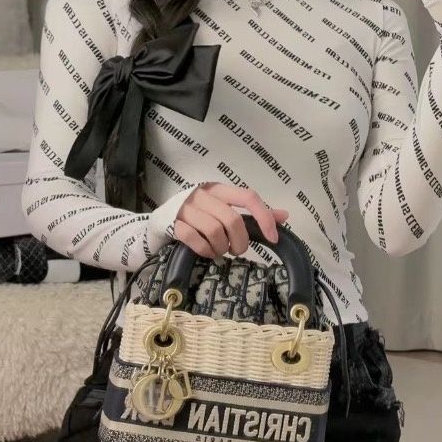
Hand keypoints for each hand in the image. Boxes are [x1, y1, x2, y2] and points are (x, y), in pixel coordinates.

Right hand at [173, 181, 288, 258]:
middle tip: (236, 250)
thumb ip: (251, 212)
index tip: (273, 238)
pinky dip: (206, 251)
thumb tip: (284, 215)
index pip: (248, 196)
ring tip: (219, 251)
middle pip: (232, 219)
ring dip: (221, 248)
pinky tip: (207, 253)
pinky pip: (196, 240)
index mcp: (218, 189)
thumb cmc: (197, 217)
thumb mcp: (223, 209)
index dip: (264, 217)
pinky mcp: (172, 223)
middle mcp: (202, 194)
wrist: (157, 223)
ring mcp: (185, 208)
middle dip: (239, 242)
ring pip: (215, 231)